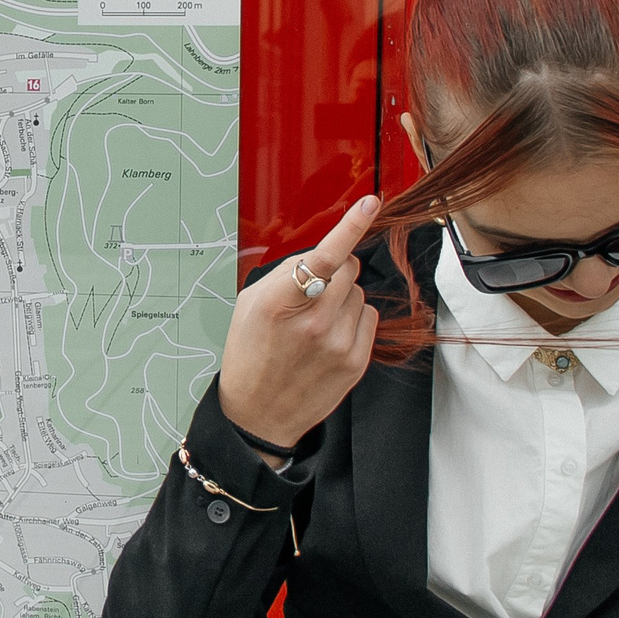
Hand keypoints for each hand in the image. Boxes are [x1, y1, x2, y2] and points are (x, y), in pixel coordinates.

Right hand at [217, 196, 382, 454]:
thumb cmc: (250, 355)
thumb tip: (322, 254)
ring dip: (343, 298)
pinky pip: (369, 317)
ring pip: (359, 293)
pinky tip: (330, 337)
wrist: (258, 414)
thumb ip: (285, 275)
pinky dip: (353, 319)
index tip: (369, 203)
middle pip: (348, 269)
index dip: (350, 226)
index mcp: (279, 304)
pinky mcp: (356, 362)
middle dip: (334, 270)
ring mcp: (338, 344)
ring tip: (316, 322)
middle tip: (312, 292)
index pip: (322, 256)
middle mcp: (313, 322)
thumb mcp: (249, 306)